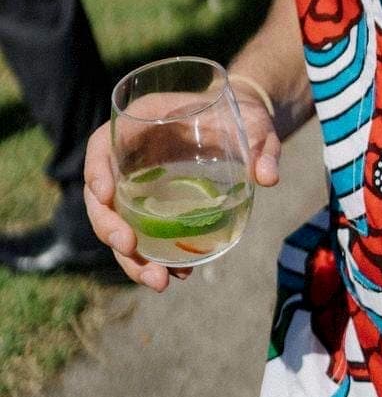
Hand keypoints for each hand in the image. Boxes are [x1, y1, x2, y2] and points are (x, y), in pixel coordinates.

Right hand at [83, 100, 280, 292]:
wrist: (245, 126)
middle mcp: (133, 155)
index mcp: (144, 121)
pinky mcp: (153, 205)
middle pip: (103, 195)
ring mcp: (140, 183)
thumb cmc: (244, 115)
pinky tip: (177, 274)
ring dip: (130, 257)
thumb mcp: (256, 124)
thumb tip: (268, 178)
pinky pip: (142, 235)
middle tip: (130, 249)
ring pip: (119, 224)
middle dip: (109, 227)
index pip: (102, 144)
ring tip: (159, 281)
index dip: (97, 169)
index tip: (106, 195)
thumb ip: (262, 145)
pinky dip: (152, 257)